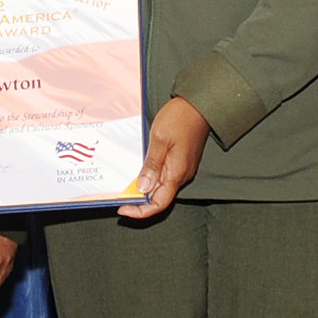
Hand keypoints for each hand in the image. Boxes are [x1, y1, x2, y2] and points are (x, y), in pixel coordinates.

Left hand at [120, 96, 209, 218]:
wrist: (198, 105)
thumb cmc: (179, 118)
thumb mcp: (160, 139)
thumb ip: (152, 165)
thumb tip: (143, 188)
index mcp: (177, 173)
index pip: (159, 204)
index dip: (141, 212)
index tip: (122, 209)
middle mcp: (181, 175)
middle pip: (159, 198)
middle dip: (139, 201)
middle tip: (119, 196)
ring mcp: (182, 169)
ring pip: (161, 187)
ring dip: (143, 189)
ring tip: (124, 184)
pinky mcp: (180, 162)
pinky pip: (164, 176)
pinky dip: (149, 177)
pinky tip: (138, 170)